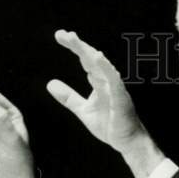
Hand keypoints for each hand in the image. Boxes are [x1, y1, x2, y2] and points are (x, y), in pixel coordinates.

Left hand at [47, 30, 145, 152]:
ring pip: (101, 65)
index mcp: (99, 81)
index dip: (74, 47)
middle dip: (77, 45)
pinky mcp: (121, 98)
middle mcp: (107, 81)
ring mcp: (115, 88)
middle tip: (62, 34)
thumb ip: (68, 97)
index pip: (85, 59)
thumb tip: (50, 84)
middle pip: (92, 58)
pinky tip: (97, 58)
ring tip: (75, 41)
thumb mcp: (83, 110)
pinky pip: (114, 81)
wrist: (128, 143)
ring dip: (88, 52)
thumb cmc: (110, 125)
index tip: (60, 35)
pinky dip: (106, 68)